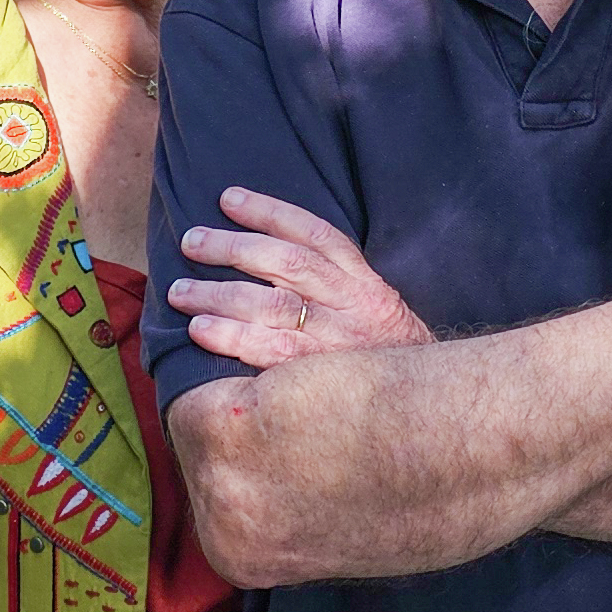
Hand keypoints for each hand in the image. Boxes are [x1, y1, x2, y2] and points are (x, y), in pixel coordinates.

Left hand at [170, 187, 433, 366]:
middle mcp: (353, 304)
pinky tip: (199, 330)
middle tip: (192, 240)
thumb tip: (274, 264)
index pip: (315, 233)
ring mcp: (337, 341)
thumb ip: (337, 289)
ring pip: (271, 304)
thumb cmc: (387, 363)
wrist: (431, 413)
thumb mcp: (376, 314)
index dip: (269, 211)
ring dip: (218, 294)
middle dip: (233, 247)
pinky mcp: (320, 378)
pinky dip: (231, 337)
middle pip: (285, 263)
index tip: (229, 198)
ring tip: (180, 290)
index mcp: (365, 283)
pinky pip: (269, 351)